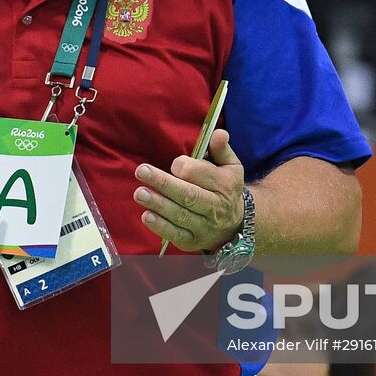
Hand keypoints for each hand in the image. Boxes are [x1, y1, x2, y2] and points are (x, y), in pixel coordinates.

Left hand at [134, 129, 244, 251]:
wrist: (234, 224)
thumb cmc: (225, 188)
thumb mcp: (230, 166)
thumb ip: (221, 149)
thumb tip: (218, 133)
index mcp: (225, 185)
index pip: (201, 175)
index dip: (184, 167)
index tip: (174, 164)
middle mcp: (216, 208)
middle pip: (188, 195)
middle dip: (164, 183)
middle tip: (141, 172)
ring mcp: (205, 227)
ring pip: (180, 215)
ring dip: (159, 204)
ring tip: (140, 193)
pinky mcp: (193, 242)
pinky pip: (176, 235)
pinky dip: (161, 227)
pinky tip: (146, 216)